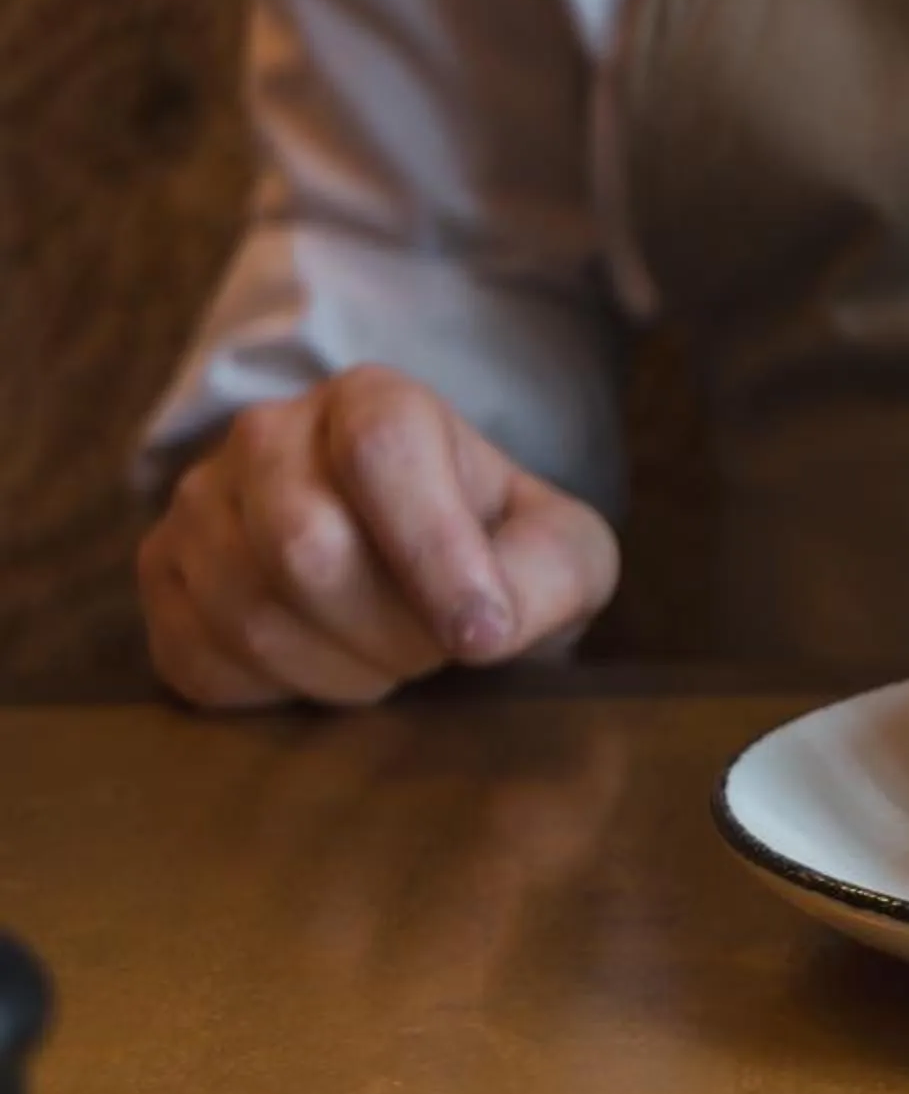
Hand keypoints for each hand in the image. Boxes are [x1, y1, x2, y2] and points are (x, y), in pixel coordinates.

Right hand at [137, 367, 618, 709]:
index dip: (434, 554)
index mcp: (374, 400)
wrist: (421, 578)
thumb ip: (550, 572)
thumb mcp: (562, 552)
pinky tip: (327, 668)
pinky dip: (279, 693)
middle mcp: (270, 433)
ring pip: (249, 613)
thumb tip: (487, 624)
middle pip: (307, 548)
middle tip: (437, 650)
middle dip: (392, 631)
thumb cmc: (496, 555)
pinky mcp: (160, 576)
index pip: (383, 453)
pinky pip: (200, 660)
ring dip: (341, 669)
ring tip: (390, 657)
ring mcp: (200, 503)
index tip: (483, 637)